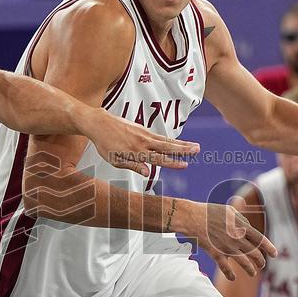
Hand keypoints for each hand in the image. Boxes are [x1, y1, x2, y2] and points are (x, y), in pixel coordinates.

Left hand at [82, 108, 198, 176]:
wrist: (99, 123)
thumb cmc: (105, 144)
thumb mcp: (115, 160)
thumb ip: (133, 165)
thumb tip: (148, 173)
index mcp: (136, 152)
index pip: (158, 159)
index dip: (172, 163)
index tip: (185, 165)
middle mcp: (142, 142)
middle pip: (167, 146)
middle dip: (183, 149)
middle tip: (198, 149)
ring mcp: (143, 134)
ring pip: (166, 140)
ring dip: (181, 143)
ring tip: (194, 146)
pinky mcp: (142, 129)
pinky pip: (159, 136)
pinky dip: (170, 140)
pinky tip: (178, 143)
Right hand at [187, 201, 276, 279]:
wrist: (192, 217)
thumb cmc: (210, 212)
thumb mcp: (230, 211)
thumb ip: (242, 219)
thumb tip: (249, 226)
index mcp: (242, 227)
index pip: (260, 239)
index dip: (269, 248)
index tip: (274, 254)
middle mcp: (237, 238)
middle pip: (254, 253)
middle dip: (260, 261)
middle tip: (262, 264)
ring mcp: (227, 247)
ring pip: (244, 262)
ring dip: (250, 270)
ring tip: (253, 273)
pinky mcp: (216, 253)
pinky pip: (225, 268)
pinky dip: (230, 274)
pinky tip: (233, 278)